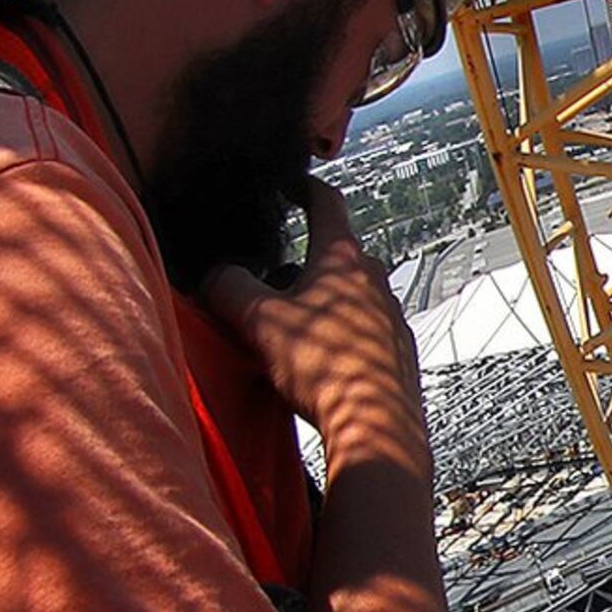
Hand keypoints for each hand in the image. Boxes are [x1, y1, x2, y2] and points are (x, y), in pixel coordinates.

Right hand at [197, 176, 422, 463]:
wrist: (377, 428)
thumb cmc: (325, 369)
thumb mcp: (257, 320)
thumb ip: (227, 286)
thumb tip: (214, 275)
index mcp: (343, 259)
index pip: (326, 204)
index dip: (303, 187)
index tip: (292, 184)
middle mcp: (375, 282)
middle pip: (336, 255)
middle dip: (304, 262)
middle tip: (272, 281)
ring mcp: (391, 318)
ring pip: (350, 296)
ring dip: (320, 303)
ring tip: (289, 329)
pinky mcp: (397, 355)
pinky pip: (363, 332)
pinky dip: (338, 336)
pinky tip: (318, 363)